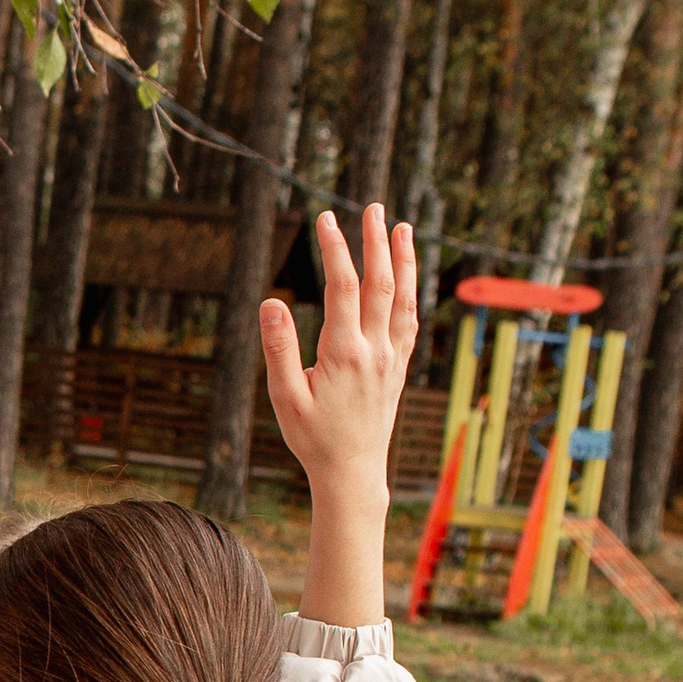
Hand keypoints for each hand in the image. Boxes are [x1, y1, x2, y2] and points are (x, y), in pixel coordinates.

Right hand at [266, 204, 415, 629]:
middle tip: (372, 208)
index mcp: (343, 352)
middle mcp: (374, 350)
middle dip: (375, 243)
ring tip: (401, 229)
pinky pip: (409, 322)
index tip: (326, 219)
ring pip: (402, 299)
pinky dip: (411, 293)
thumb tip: (271, 302)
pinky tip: (408, 277)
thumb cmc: (312, 438)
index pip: (343, 288)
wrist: (352, 473)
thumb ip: (278, 348)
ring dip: (403, 261)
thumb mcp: (284, 397)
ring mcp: (390, 358)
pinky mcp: (396, 369)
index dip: (335, 250)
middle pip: (380, 283)